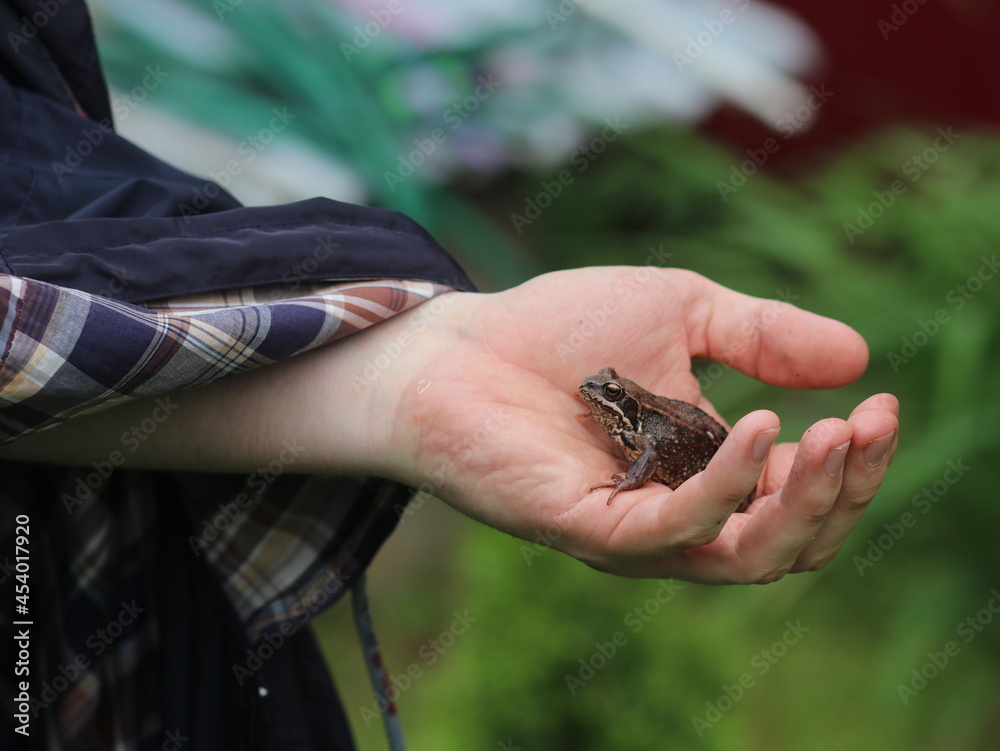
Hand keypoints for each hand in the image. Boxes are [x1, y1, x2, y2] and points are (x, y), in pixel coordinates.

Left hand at [382, 267, 897, 582]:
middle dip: (843, 491)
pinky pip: (675, 532)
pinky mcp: (588, 529)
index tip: (880, 402)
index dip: (853, 462)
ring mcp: (632, 531)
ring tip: (833, 437)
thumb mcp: (680, 312)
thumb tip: (858, 356)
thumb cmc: (558, 329)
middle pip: (788, 544)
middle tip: (867, 424)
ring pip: (746, 558)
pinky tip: (758, 428)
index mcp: (704, 473)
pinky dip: (727, 487)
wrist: (454, 343)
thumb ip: (761, 337)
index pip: (798, 497)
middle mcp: (676, 516)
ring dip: (805, 503)